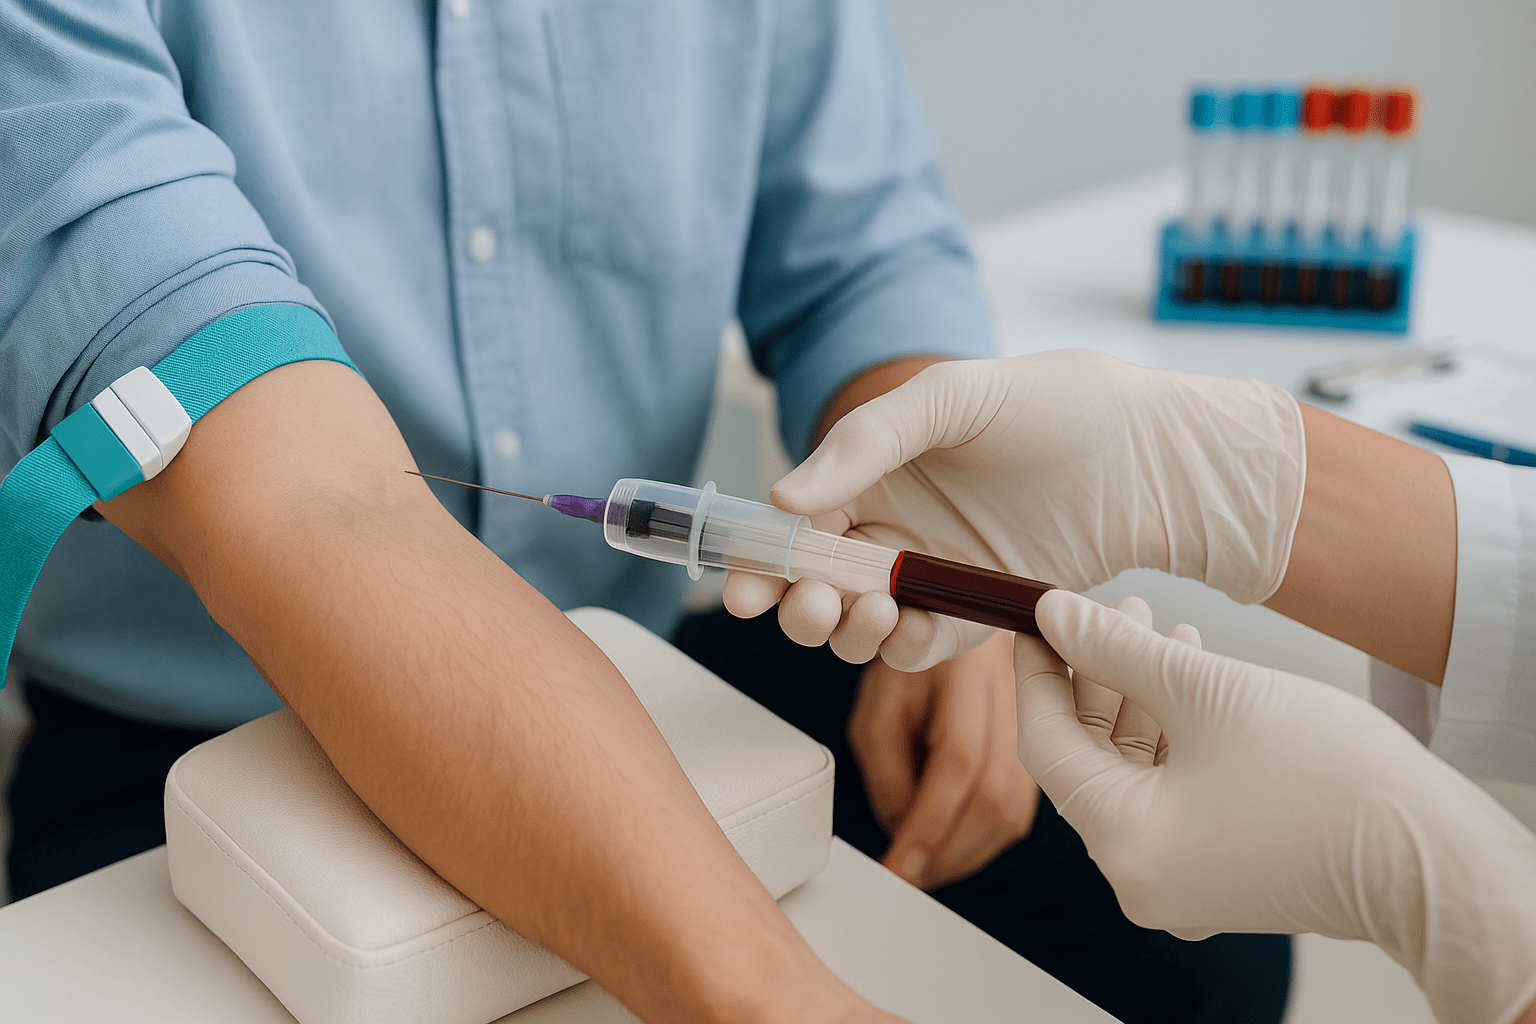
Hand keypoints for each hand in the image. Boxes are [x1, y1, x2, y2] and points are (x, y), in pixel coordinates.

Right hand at [723, 351, 1304, 669]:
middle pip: (813, 583)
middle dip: (793, 603)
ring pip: (857, 623)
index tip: (744, 586)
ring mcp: (931, 576)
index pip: (793, 525)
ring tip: (864, 608)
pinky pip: (921, 646)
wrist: (1145, 452)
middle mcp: (891, 530)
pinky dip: (901, 647)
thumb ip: (865, 443)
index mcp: (870, 475)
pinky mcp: (976, 615)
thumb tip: (785, 499)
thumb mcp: (950, 399)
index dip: (760, 559)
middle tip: (803, 603)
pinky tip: (907, 626)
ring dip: (842, 628)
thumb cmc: (1052, 407)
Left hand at [850, 630, 1037, 890]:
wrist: (954, 635)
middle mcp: (1014, 699)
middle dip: (948, 852)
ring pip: (1013, 811)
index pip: (957, 762)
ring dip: (967, 854)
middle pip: (994, 795)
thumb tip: (904, 834)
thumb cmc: (910, 668)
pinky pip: (1020, 810)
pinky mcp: (1039, 752)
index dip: (929, 825)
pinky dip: (984, 840)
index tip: (898, 867)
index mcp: (968, 674)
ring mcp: (1035, 728)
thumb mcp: (876, 710)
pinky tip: (955, 848)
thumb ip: (885, 772)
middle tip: (909, 875)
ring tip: (928, 868)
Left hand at [1015, 589, 1535, 1023]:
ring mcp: (1179, 877)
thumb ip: (1116, 649)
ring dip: (1139, 696)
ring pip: (1130, 770)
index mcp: (1123, 843)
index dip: (1038, 671)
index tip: (1036, 616)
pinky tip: (1188, 672)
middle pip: (1087, 758)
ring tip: (1159, 625)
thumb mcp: (1206, 692)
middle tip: (1114, 606)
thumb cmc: (1328, 776)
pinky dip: (1170, 734)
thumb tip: (1052, 614)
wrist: (1433, 856)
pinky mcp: (1216, 867)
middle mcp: (1139, 874)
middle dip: (1098, 675)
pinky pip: (1167, 792)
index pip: (1046, 742)